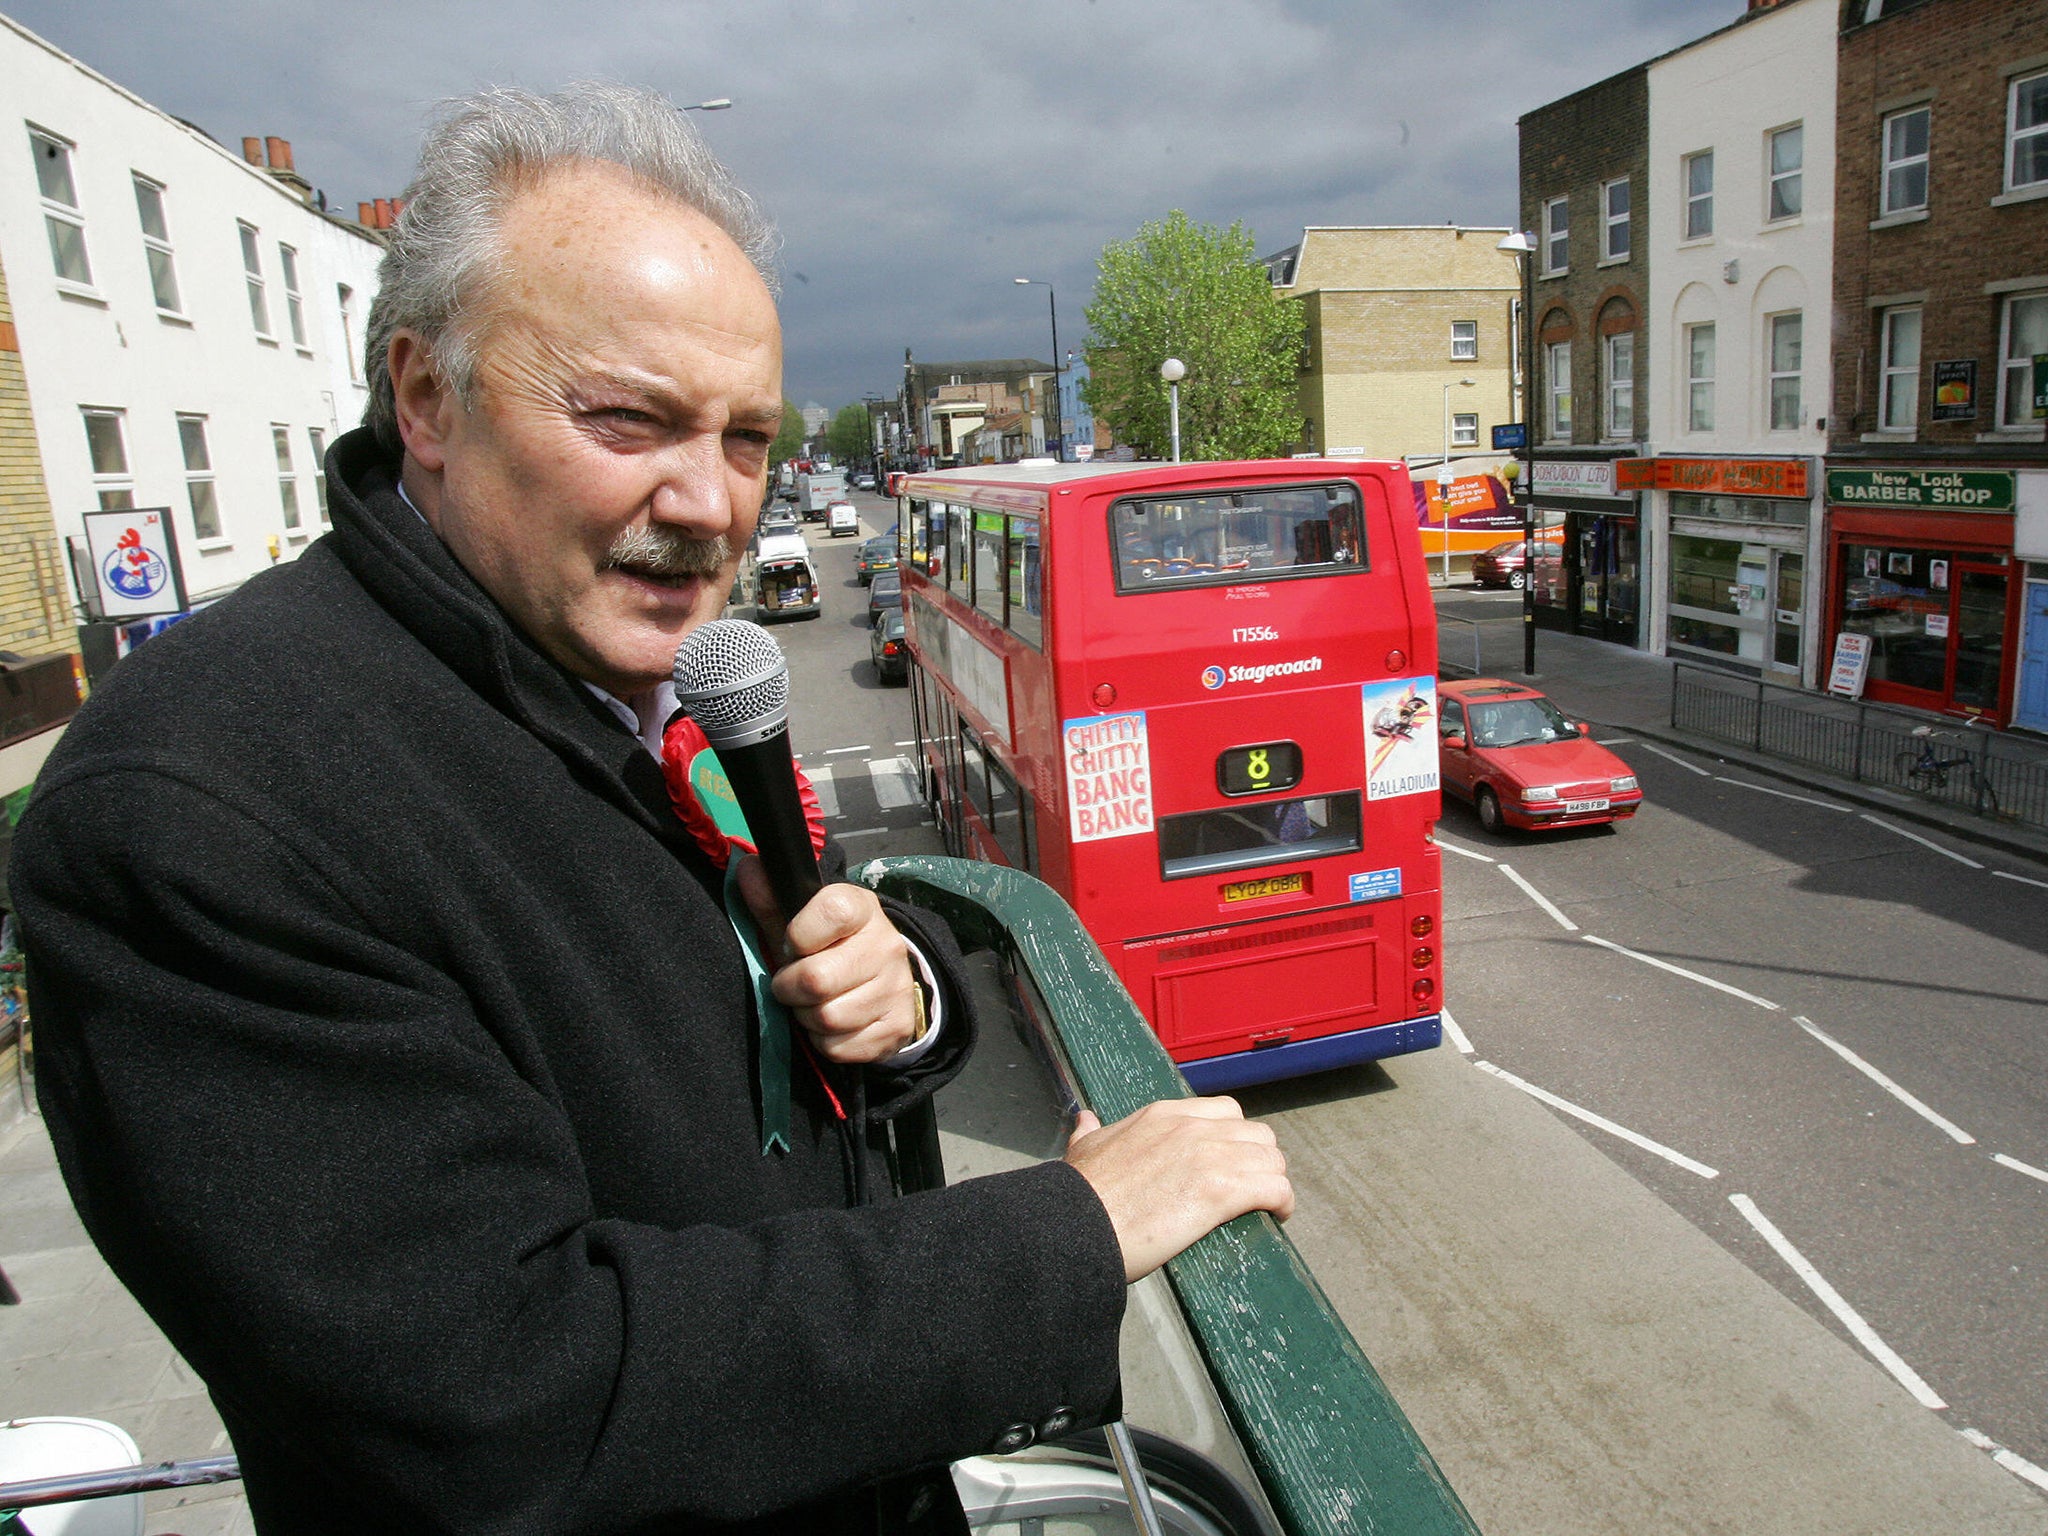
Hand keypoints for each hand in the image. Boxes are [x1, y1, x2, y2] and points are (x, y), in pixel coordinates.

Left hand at [736, 857, 921, 1063]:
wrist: (881, 982)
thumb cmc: (830, 947)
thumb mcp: (801, 920)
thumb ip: (771, 900)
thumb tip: (748, 869)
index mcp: (863, 909)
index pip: (832, 911)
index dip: (799, 933)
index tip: (792, 944)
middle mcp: (887, 946)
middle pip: (818, 979)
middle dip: (790, 987)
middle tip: (792, 984)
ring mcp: (896, 989)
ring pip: (828, 1018)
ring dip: (806, 1016)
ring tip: (813, 1003)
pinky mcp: (896, 1027)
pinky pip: (839, 1047)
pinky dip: (824, 1041)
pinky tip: (832, 1024)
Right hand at [1063, 1098, 1293, 1282]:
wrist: (1075, 1224)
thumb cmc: (1078, 1195)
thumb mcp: (1082, 1151)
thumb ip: (1090, 1132)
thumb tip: (1085, 1119)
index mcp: (1163, 1115)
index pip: (1225, 1112)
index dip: (1236, 1139)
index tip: (1233, 1162)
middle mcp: (1192, 1128)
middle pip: (1256, 1134)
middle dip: (1260, 1160)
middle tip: (1253, 1187)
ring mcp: (1209, 1156)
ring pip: (1271, 1159)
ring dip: (1274, 1182)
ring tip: (1268, 1205)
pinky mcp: (1221, 1191)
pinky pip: (1276, 1187)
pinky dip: (1282, 1202)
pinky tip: (1278, 1215)